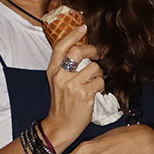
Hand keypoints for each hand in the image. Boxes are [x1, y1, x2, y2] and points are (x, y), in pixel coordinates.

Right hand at [42, 25, 104, 150]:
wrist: (60, 125)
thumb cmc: (62, 102)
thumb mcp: (57, 81)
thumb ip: (65, 66)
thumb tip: (80, 48)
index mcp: (53, 71)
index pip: (61, 47)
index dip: (72, 35)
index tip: (83, 28)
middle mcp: (60, 76)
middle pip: (78, 52)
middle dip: (91, 51)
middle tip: (96, 55)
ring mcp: (72, 85)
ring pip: (94, 67)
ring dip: (98, 73)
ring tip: (94, 81)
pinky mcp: (84, 95)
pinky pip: (100, 81)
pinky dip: (101, 85)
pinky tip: (95, 91)